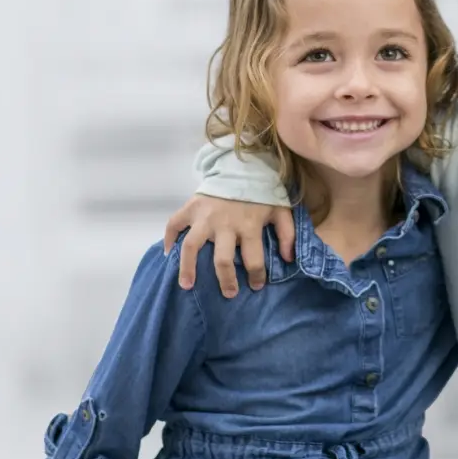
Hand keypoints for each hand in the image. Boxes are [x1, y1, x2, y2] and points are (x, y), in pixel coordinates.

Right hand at [162, 195, 294, 297]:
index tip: (256, 286)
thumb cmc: (261, 191)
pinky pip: (174, 224)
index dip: (257, 276)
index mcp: (249, 226)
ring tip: (186, 286)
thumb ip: (288, 233)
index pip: (254, 259)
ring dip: (187, 268)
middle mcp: (225, 224)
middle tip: (229, 294)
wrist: (240, 164)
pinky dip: (168, 239)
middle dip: (226, 280)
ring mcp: (204, 216)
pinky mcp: (190, 207)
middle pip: (222, 259)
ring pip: (192, 246)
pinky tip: (168, 254)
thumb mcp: (281, 209)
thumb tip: (289, 259)